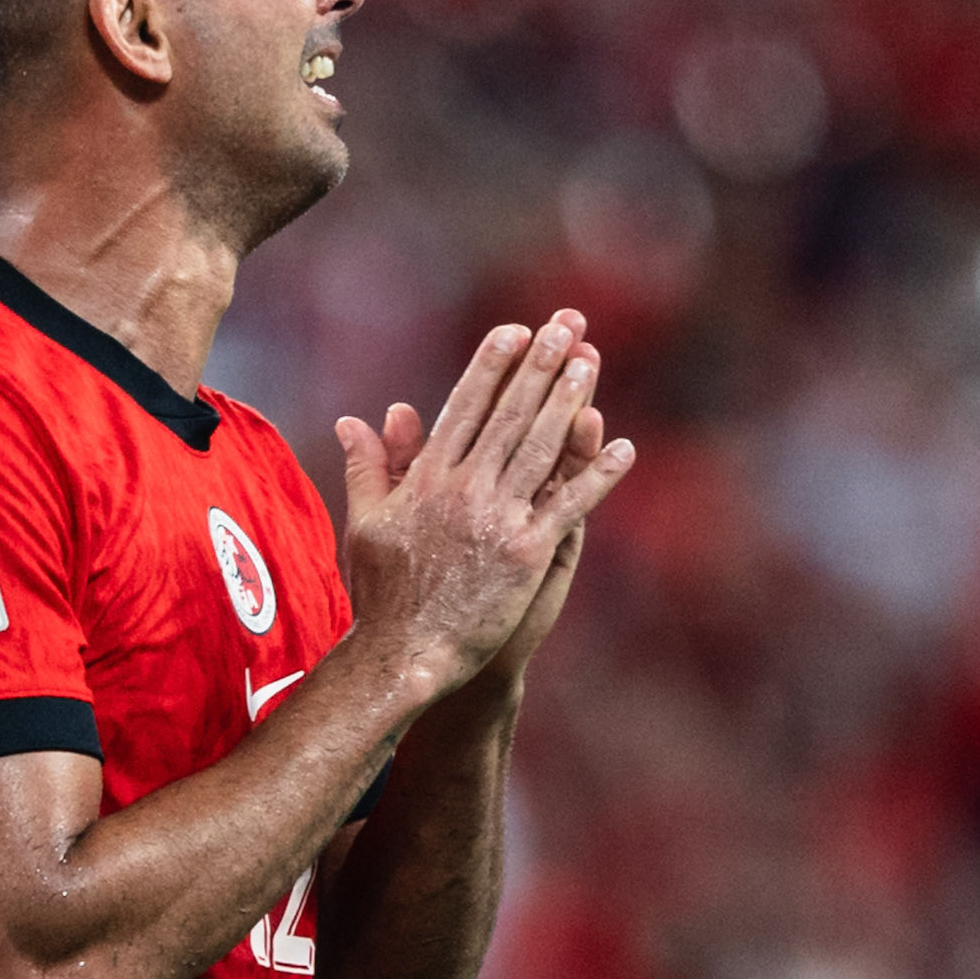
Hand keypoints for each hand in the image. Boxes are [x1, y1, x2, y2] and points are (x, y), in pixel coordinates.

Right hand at [335, 315, 633, 699]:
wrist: (403, 652)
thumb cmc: (380, 593)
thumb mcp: (364, 523)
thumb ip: (367, 468)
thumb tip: (355, 421)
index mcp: (427, 477)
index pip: (465, 406)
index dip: (492, 365)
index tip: (515, 331)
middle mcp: (464, 488)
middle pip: (510, 414)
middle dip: (540, 365)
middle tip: (567, 325)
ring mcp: (497, 518)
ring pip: (541, 448)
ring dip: (569, 401)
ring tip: (590, 363)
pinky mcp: (526, 552)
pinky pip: (570, 505)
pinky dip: (598, 475)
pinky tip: (623, 447)